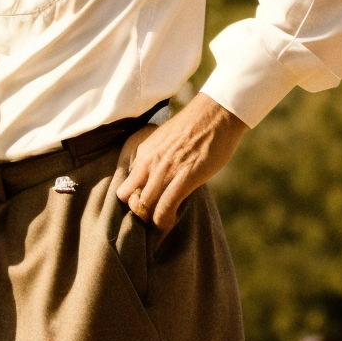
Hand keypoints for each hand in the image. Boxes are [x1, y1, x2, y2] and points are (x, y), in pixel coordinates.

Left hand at [115, 98, 247, 232]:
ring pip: (145, 208)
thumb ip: (158, 159)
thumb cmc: (196, 127)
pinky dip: (164, 222)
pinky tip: (169, 225)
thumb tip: (158, 178)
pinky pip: (165, 209)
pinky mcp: (183, 178)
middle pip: (131, 201)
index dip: (132, 203)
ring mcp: (164, 171)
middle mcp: (148, 163)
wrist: (217, 113)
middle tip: (150, 222)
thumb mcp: (165, 141)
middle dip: (139, 216)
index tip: (143, 210)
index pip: (125, 187)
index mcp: (143, 154)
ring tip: (159, 227)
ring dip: (151, 222)